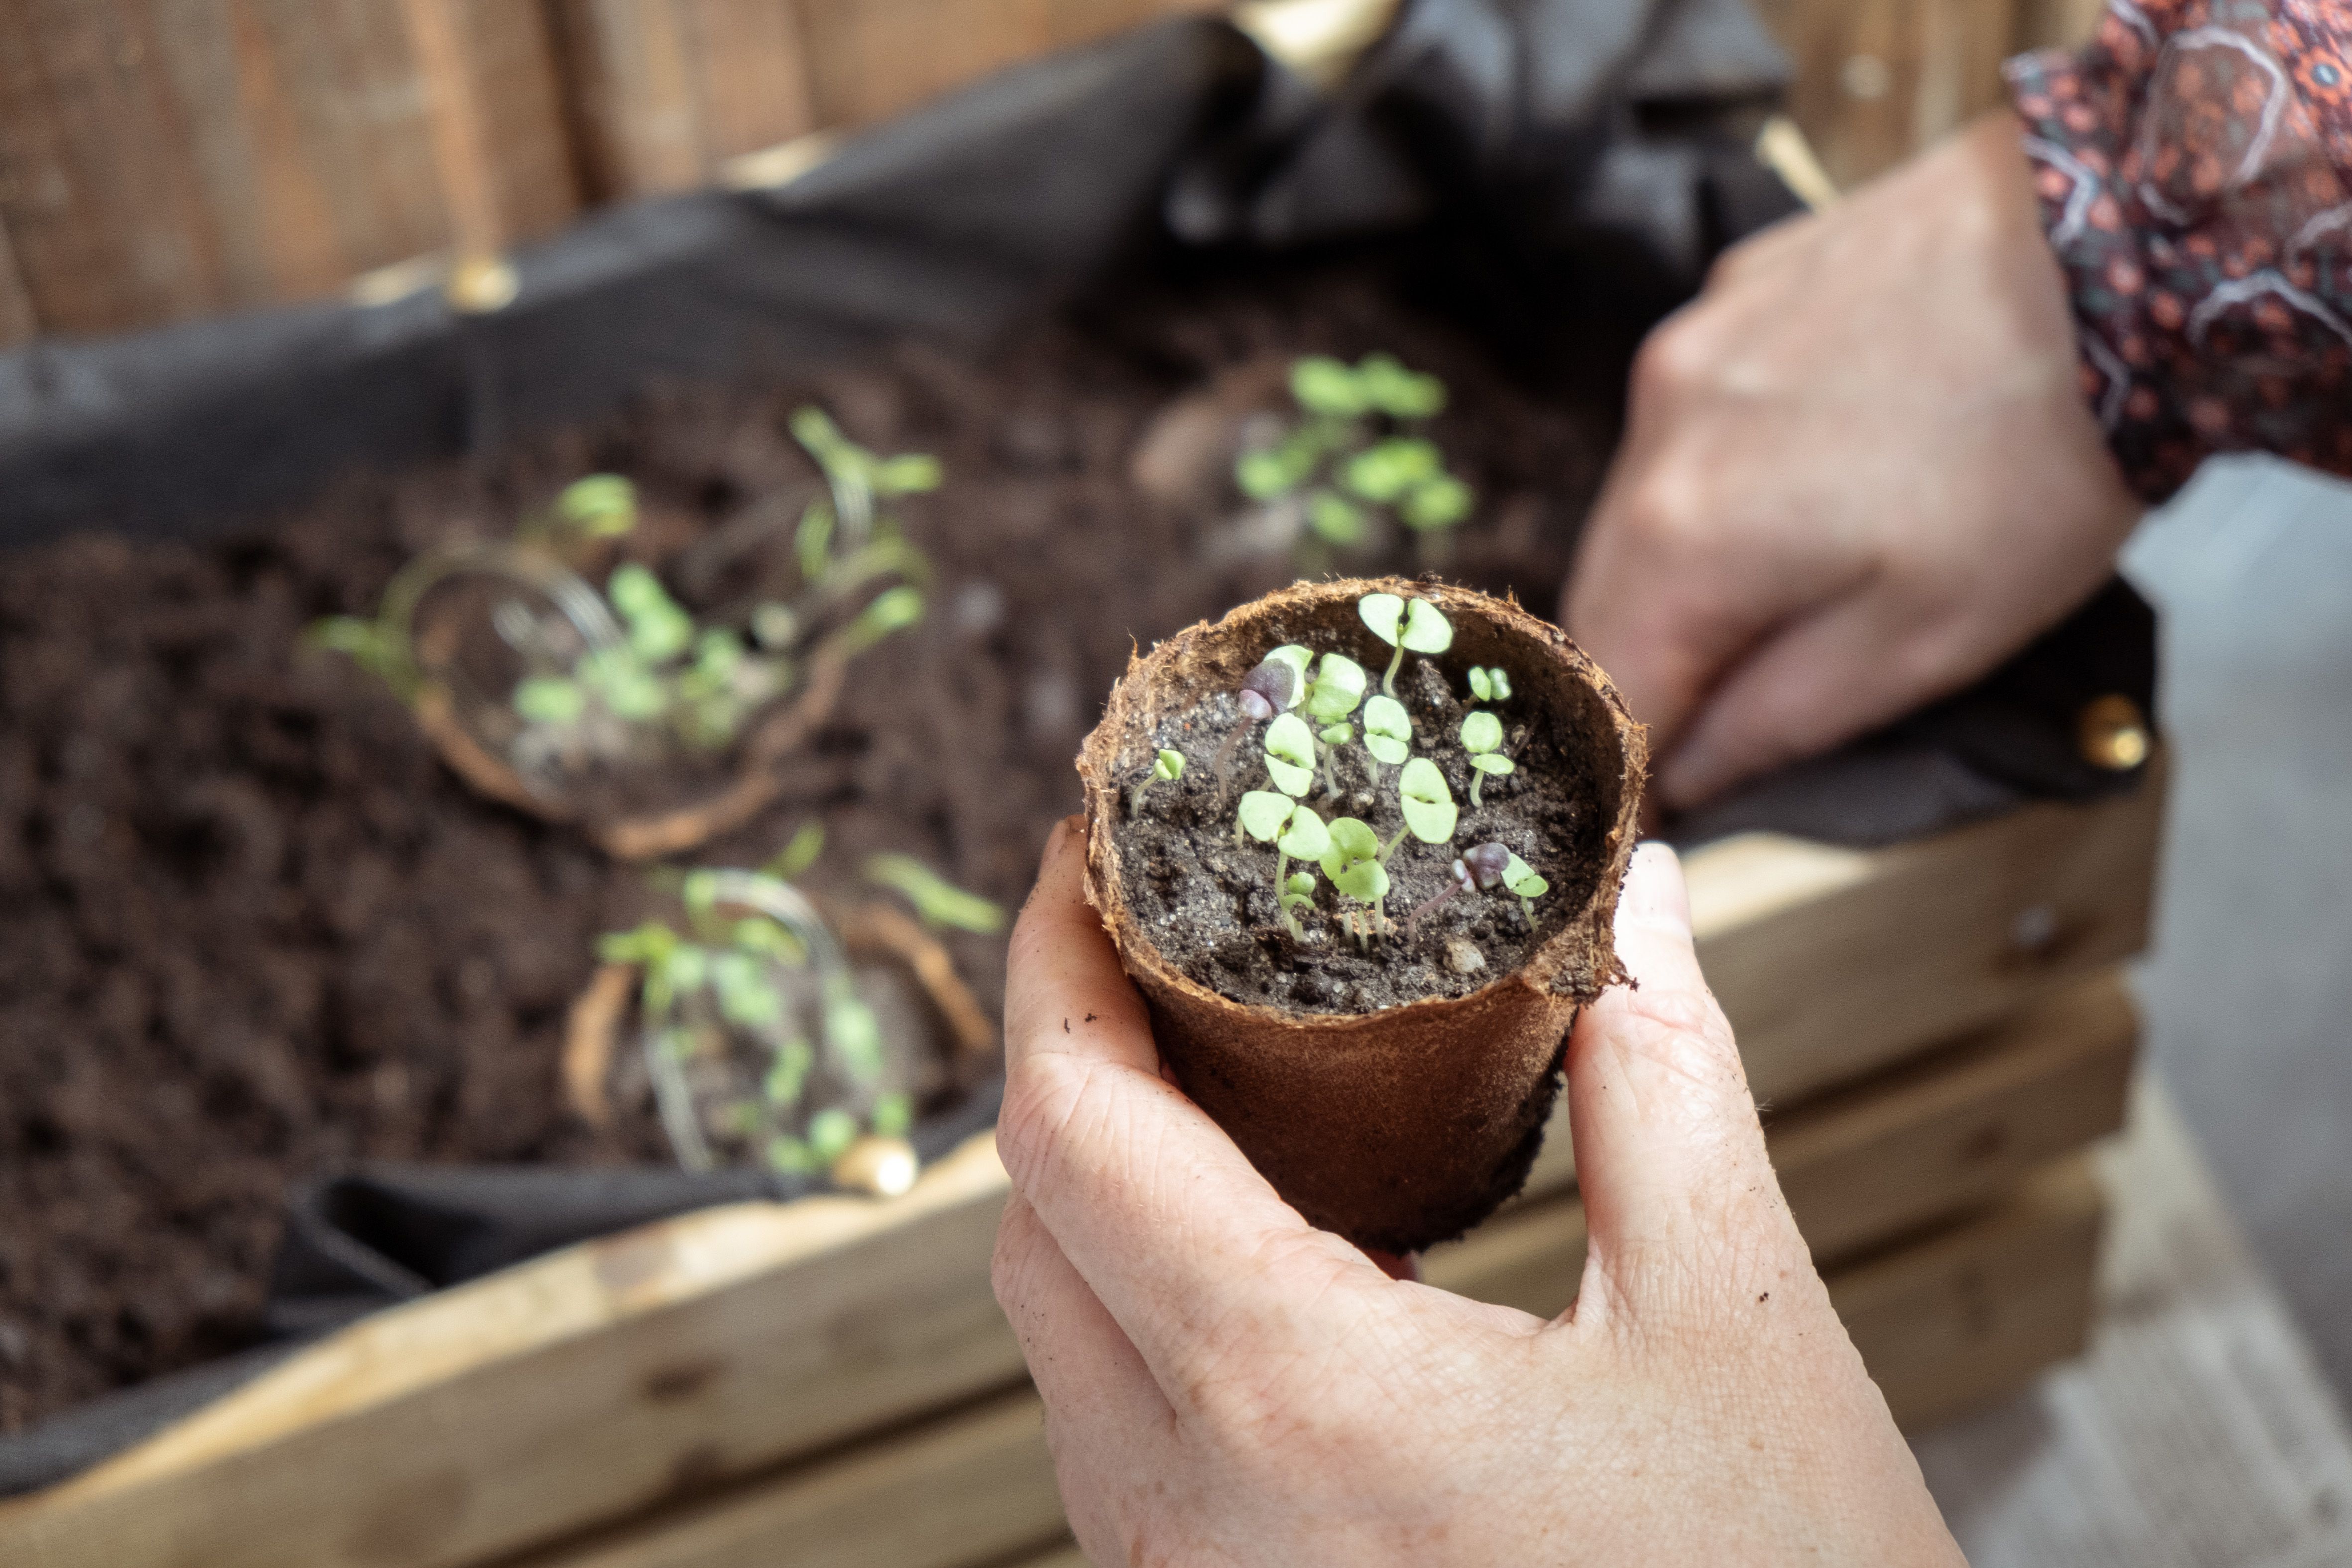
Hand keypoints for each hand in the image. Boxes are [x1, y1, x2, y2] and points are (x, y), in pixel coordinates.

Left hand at [992, 822, 1961, 1564]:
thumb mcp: (1736, 1325)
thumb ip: (1662, 1077)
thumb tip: (1638, 894)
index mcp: (1296, 1404)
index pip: (1068, 1131)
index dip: (1051, 962)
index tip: (1083, 849)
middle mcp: (1191, 1517)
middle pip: (1036, 1227)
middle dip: (1076, 1056)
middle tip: (1164, 935)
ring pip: (1064, 1339)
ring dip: (1113, 1188)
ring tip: (1220, 1067)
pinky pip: (1124, 1437)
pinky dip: (1158, 1307)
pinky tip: (1278, 1249)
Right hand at [1567, 112, 2142, 808]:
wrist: (2125, 250)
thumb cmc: (2040, 463)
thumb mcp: (1922, 645)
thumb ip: (1775, 724)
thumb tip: (1687, 770)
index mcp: (1686, 539)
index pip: (1604, 689)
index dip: (1628, 761)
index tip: (1662, 800)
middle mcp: (1655, 433)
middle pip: (1603, 593)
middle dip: (1648, 664)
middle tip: (1711, 718)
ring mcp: (1690, 347)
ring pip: (1641, 499)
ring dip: (1683, 565)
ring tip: (1776, 587)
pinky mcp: (1737, 289)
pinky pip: (1690, 415)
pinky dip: (1721, 470)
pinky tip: (1812, 468)